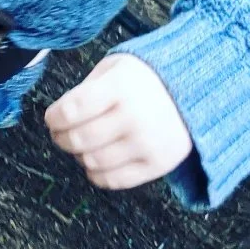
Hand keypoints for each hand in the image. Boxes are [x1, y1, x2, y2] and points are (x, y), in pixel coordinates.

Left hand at [44, 53, 193, 190]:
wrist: (196, 91)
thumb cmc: (146, 78)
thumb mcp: (116, 67)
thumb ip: (87, 89)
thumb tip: (59, 118)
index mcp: (121, 86)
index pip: (70, 111)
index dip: (54, 118)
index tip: (53, 118)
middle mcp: (135, 116)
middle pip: (78, 139)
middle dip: (61, 138)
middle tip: (61, 133)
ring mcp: (147, 143)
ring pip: (92, 162)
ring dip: (78, 155)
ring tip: (83, 145)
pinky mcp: (158, 165)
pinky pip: (112, 180)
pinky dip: (96, 173)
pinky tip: (96, 160)